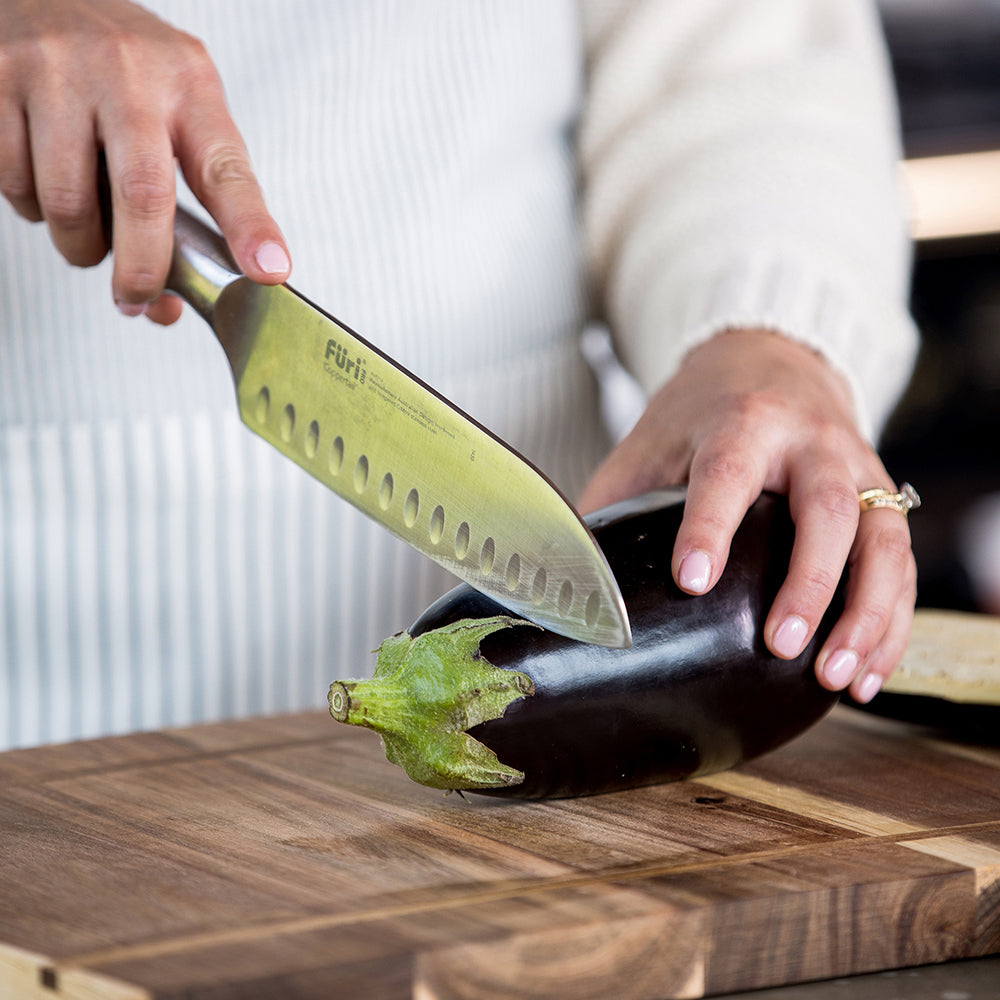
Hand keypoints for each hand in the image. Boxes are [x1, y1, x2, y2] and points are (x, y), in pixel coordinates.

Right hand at [0, 0, 289, 323]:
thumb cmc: (121, 69)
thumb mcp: (176, 107)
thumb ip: (188, 198)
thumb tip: (169, 304)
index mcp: (188, 83)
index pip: (226, 167)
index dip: (250, 228)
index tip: (268, 272)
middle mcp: (128, 71)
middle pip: (144, 197)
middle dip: (142, 268)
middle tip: (137, 296)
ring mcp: (59, 71)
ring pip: (69, 204)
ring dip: (79, 244)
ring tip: (87, 233)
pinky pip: (14, 183)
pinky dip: (31, 208)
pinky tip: (44, 184)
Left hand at [579, 328, 916, 702]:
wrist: (773, 359)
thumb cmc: (701, 413)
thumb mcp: (651, 441)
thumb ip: (617, 502)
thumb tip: (570, 576)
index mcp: (742, 422)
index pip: (727, 473)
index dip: (710, 527)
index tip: (693, 581)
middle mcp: (811, 442)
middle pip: (827, 509)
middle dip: (810, 583)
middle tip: (780, 646)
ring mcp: (859, 468)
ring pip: (883, 542)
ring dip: (867, 615)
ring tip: (836, 678)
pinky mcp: (884, 498)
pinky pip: (901, 565)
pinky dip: (891, 623)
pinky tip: (867, 675)